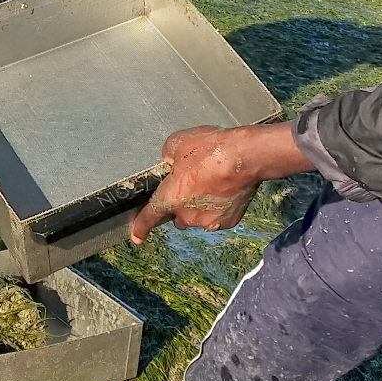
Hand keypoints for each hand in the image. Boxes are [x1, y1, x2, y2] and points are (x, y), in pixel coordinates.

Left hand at [129, 123, 311, 244]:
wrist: (245, 157)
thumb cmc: (210, 149)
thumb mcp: (177, 143)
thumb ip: (167, 156)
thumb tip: (171, 162)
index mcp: (169, 198)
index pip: (149, 217)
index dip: (140, 228)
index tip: (136, 237)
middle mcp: (186, 216)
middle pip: (178, 216)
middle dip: (182, 204)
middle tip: (193, 183)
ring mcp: (208, 221)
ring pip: (198, 217)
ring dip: (201, 206)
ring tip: (212, 183)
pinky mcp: (228, 221)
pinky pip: (218, 216)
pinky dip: (219, 207)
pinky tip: (225, 188)